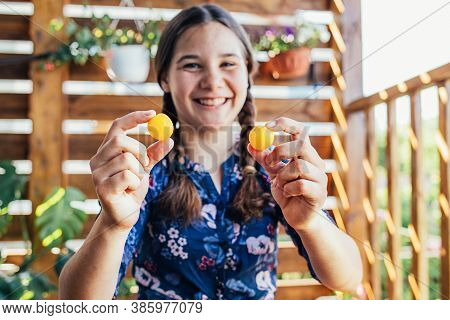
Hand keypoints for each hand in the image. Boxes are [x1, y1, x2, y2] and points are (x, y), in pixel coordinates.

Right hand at [89, 110, 173, 231]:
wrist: (125, 216)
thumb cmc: (132, 190)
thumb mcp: (145, 169)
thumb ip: (154, 154)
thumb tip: (169, 138)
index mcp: (106, 151)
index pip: (117, 126)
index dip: (134, 118)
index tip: (152, 113)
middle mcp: (97, 160)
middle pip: (120, 140)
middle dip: (139, 151)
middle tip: (147, 164)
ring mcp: (97, 174)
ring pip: (126, 160)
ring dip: (139, 172)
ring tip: (134, 183)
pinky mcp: (102, 189)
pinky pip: (127, 176)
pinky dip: (135, 183)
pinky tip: (129, 191)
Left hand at [247, 117, 327, 230]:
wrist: (296, 216)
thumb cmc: (287, 192)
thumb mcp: (273, 173)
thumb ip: (264, 159)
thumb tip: (250, 144)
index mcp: (305, 154)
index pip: (300, 131)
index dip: (285, 125)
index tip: (267, 126)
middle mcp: (316, 162)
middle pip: (301, 145)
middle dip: (280, 151)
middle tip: (269, 161)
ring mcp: (320, 177)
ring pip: (299, 166)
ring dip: (283, 176)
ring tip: (280, 184)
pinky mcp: (319, 193)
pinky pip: (301, 184)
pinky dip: (289, 189)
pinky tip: (288, 194)